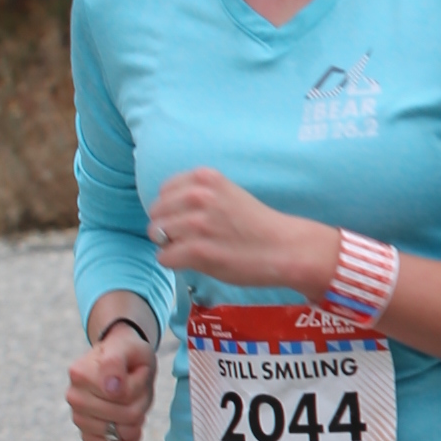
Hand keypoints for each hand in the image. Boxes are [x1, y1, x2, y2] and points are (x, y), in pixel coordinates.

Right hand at [68, 322, 159, 440]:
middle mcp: (74, 397)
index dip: (139, 383)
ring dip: (137, 419)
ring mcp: (78, 417)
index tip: (134, 370)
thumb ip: (115, 362)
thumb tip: (112, 389)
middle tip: (136, 387)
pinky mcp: (86, 434)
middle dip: (141, 402)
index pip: (125, 394)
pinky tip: (132, 428)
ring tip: (131, 401)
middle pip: (127, 415)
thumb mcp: (126, 346)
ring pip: (123, 432)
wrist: (121, 361)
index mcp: (79, 373)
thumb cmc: (125, 353)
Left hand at [145, 168, 335, 297]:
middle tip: (192, 239)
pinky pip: (164, 257)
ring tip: (195, 250)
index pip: (164, 191)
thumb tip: (165, 213)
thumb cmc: (258, 225)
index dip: (173, 209)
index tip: (190, 220)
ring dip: (171, 246)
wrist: (285, 248)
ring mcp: (196, 223)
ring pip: (157, 235)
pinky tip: (195, 262)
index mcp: (205, 177)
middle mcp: (197, 195)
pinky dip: (175, 263)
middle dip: (168, 228)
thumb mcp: (227, 194)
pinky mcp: (196, 250)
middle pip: (156, 213)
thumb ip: (198, 195)